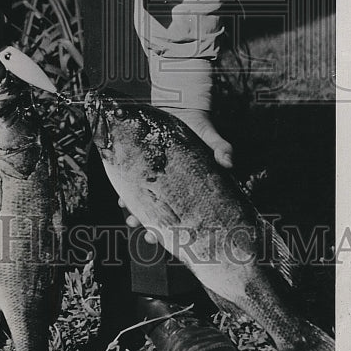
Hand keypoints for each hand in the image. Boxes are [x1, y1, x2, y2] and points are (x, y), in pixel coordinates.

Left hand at [117, 107, 232, 238]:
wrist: (177, 109)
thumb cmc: (200, 127)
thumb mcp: (211, 136)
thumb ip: (221, 148)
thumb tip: (228, 162)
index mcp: (196, 188)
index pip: (195, 214)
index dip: (188, 231)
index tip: (181, 242)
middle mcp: (179, 189)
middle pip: (170, 215)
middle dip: (159, 228)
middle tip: (149, 237)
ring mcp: (162, 181)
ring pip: (152, 204)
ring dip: (141, 215)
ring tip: (131, 220)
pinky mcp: (147, 170)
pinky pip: (139, 186)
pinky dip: (130, 194)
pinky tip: (122, 200)